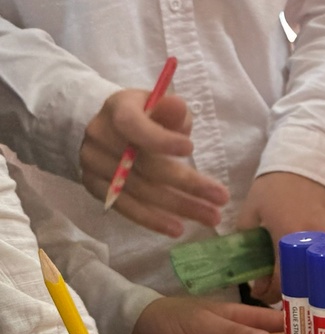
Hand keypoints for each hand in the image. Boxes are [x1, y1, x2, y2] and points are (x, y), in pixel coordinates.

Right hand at [80, 90, 228, 236]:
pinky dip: (153, 219)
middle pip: (144, 166)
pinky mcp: (94, 186)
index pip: (134, 126)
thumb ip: (170, 110)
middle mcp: (100, 137)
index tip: (191, 150)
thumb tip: (177, 107)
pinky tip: (177, 229)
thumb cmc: (144, 115)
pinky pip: (125, 207)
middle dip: (187, 184)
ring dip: (178, 207)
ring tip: (211, 217)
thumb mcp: (159, 105)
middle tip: (221, 198)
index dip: (160, 139)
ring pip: (140, 191)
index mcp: (117, 110)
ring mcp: (93, 164)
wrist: (106, 128)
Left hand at [235, 171, 324, 303]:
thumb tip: (253, 278)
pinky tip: (310, 259)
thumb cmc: (273, 186)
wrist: (302, 160)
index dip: (270, 294)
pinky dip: (323, 261)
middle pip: (307, 280)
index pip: (283, 280)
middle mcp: (316, 238)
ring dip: (308, 276)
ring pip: (324, 269)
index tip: (260, 293)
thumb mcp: (250, 213)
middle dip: (291, 290)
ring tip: (294, 276)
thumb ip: (246, 245)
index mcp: (290, 235)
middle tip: (277, 290)